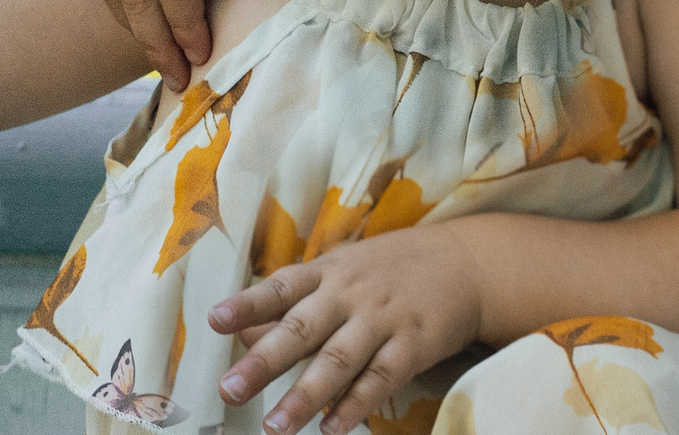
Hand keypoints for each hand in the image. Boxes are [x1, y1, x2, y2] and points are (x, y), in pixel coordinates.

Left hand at [210, 227, 482, 434]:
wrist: (463, 262)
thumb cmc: (385, 271)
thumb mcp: (337, 273)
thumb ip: (291, 305)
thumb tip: (241, 333)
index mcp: (325, 274)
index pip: (280, 288)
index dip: (248, 304)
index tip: (214, 321)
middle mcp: (349, 295)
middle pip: (302, 329)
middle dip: (264, 361)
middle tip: (229, 390)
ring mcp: (382, 319)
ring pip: (339, 360)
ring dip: (306, 396)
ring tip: (276, 427)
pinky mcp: (414, 344)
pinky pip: (381, 378)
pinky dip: (356, 405)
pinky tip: (332, 428)